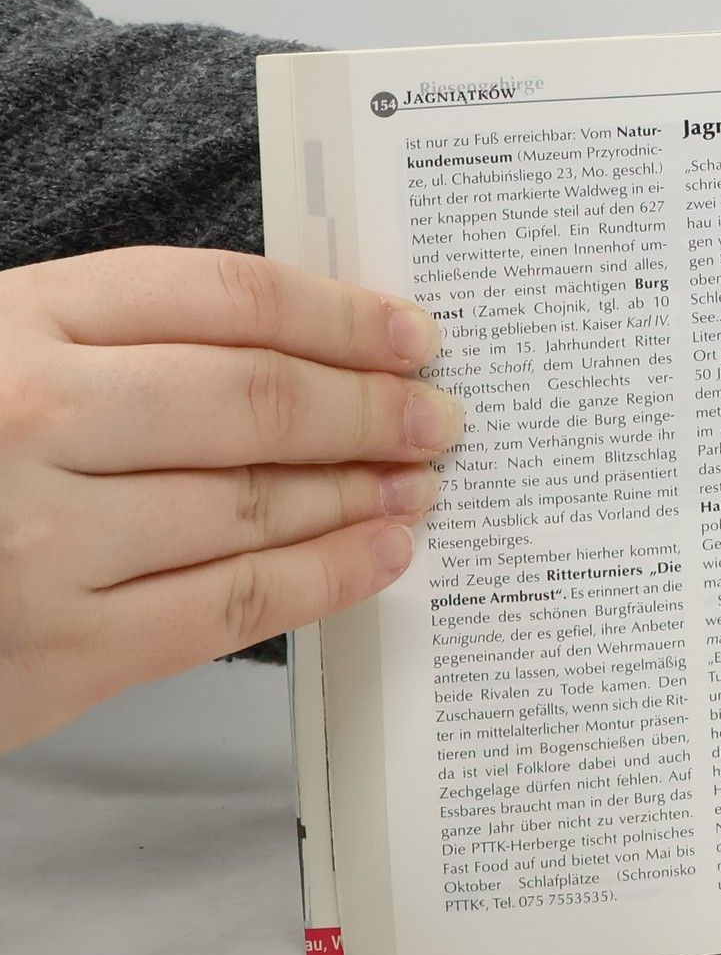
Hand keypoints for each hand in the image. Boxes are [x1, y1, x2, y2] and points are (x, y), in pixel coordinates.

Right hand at [0, 247, 463, 754]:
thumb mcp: (2, 349)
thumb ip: (125, 338)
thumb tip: (307, 348)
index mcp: (18, 320)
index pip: (226, 297)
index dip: (340, 314)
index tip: (411, 332)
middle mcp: (32, 419)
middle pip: (258, 400)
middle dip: (373, 408)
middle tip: (442, 414)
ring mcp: (41, 544)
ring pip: (256, 506)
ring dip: (364, 493)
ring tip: (425, 482)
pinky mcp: (53, 657)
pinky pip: (227, 611)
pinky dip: (324, 580)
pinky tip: (381, 555)